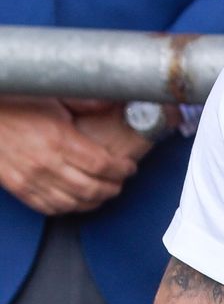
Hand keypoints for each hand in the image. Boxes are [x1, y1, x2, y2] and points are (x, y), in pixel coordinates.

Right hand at [0, 98, 141, 214]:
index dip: (121, 169)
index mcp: (58, 139)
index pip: (102, 164)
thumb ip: (84, 101)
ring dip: (94, 201)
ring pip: (73, 203)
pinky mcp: (18, 187)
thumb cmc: (14, 103)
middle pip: (92, 188)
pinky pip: (49, 207)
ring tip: (103, 192)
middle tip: (119, 181)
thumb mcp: (52, 95)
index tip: (128, 167)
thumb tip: (111, 103)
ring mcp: (30, 179)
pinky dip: (68, 208)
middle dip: (113, 187)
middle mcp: (45, 163)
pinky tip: (77, 201)